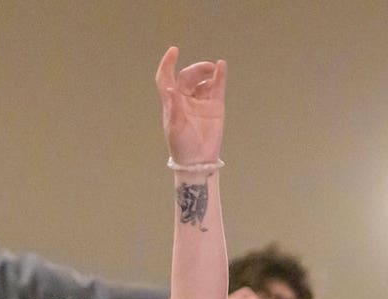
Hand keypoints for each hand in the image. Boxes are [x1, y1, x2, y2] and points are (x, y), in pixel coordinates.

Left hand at [155, 46, 225, 165]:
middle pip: (188, 76)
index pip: (166, 78)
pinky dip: (219, 75)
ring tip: (214, 68)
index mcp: (171, 103)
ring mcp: (201, 101)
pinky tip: (221, 66)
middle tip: (206, 68)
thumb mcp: (175, 128)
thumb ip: (174, 108)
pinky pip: (217, 86)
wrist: (198, 160)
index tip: (173, 50)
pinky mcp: (215, 105)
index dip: (167, 64)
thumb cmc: (181, 146)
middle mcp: (185, 99)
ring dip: (207, 71)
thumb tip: (170, 89)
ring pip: (203, 79)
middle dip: (196, 69)